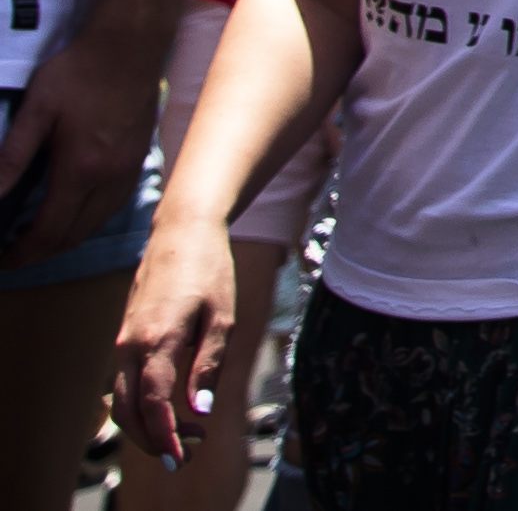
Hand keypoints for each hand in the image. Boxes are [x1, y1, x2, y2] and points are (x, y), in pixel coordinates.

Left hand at [0, 22, 152, 268]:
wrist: (131, 45)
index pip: (48, 232)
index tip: (1, 259)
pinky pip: (113, 206)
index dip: (21, 253)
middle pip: (73, 236)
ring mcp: (129, 169)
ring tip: (37, 234)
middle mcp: (109, 178)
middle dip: (40, 252)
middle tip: (12, 252)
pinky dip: (88, 221)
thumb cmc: (80, 72)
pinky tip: (73, 210)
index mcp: (81, 169)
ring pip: (95, 224)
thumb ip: (11, 157)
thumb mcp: (36, 110)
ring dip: (65, 238)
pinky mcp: (138, 158)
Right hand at [105, 214, 235, 465]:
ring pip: (120, 402)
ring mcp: (122, 344)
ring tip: (185, 435)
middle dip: (153, 440)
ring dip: (145, 428)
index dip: (165, 435)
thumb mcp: (223, 317)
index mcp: (158, 340)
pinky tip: (169, 412)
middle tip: (188, 454)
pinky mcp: (124, 342)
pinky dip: (139, 407)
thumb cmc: (209, 272)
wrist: (180, 234)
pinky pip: (122, 386)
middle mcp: (130, 346)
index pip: (153, 403)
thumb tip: (199, 412)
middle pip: (128, 411)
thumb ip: (209, 366)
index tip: (182, 457)